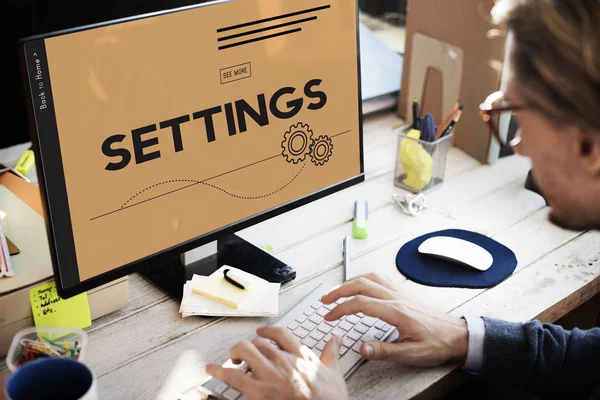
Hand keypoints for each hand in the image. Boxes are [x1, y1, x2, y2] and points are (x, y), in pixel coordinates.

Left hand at [206, 326, 347, 399]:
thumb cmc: (330, 399)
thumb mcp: (334, 374)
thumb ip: (331, 353)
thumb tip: (335, 339)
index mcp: (300, 355)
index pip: (279, 334)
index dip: (267, 331)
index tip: (261, 332)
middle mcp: (283, 360)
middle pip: (258, 342)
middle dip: (248, 346)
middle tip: (244, 353)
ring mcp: (270, 375)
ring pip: (244, 351)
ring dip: (235, 353)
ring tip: (232, 359)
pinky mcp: (259, 392)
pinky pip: (233, 376)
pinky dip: (219, 371)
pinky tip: (211, 369)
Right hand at [320, 272, 467, 366]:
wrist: (457, 335)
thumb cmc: (437, 343)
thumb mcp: (411, 354)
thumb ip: (384, 350)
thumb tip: (361, 348)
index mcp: (395, 311)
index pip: (360, 303)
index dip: (341, 309)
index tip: (329, 316)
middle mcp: (396, 298)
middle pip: (361, 284)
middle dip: (339, 290)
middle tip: (325, 300)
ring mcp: (399, 293)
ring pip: (370, 278)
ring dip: (350, 282)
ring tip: (337, 291)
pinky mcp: (403, 294)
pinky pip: (380, 279)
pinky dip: (364, 279)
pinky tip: (360, 285)